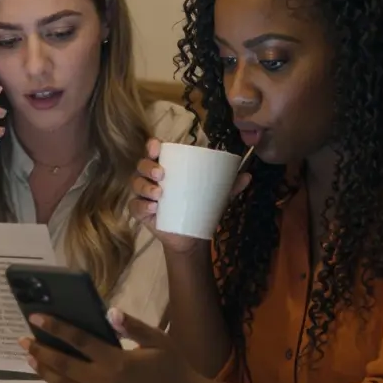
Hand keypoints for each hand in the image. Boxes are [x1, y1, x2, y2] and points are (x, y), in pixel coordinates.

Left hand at [21, 309, 203, 382]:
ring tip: (29, 356)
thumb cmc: (172, 368)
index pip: (79, 341)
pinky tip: (51, 372)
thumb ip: (132, 326)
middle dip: (40, 350)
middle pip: (63, 365)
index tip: (36, 317)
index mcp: (117, 362)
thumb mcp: (157, 341)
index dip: (56, 328)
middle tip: (21, 339)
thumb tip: (109, 311)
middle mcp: (104, 382)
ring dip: (44, 369)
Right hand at [128, 138, 250, 253]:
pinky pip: (135, 206)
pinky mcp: (140, 213)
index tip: (157, 146)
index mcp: (167, 167)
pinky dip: (141, 206)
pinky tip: (153, 208)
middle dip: (148, 166)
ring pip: (136, 184)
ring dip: (145, 187)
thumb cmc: (199, 207)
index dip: (152, 146)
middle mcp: (151, 178)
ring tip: (160, 194)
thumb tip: (248, 175)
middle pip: (142, 165)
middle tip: (162, 174)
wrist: (191, 235)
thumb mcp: (216, 196)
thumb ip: (229, 185)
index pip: (154, 151)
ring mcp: (144, 195)